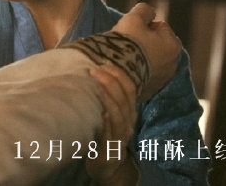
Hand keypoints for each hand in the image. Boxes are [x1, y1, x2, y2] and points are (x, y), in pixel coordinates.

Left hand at [86, 63, 138, 184]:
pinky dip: (108, 123)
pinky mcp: (111, 148)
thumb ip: (108, 96)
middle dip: (111, 81)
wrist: (106, 163)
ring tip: (97, 85)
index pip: (130, 89)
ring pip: (119, 114)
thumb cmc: (105, 133)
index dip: (119, 75)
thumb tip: (96, 70)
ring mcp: (121, 135)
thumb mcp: (109, 113)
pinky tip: (102, 114)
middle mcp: (129, 122)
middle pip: (125, 98)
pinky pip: (111, 134)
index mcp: (129, 111)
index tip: (105, 63)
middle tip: (95, 70)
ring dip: (109, 98)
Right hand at [113, 3, 180, 100]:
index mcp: (173, 45)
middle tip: (126, 43)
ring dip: (140, 58)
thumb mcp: (134, 18)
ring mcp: (161, 80)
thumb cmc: (127, 44)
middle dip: (143, 43)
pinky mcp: (149, 91)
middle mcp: (173, 65)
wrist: (115, 75)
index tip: (130, 30)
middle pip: (155, 45)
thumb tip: (148, 11)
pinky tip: (123, 69)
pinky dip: (135, 71)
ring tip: (122, 57)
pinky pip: (143, 75)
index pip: (159, 26)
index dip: (143, 25)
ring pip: (149, 61)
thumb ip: (144, 10)